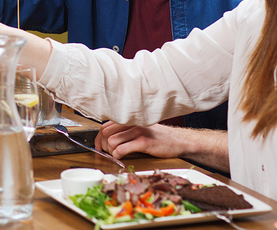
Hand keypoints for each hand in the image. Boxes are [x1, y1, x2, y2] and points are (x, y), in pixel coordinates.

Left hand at [95, 123, 229, 171]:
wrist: (178, 140)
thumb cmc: (158, 136)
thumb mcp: (139, 129)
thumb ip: (125, 131)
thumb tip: (107, 138)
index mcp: (129, 119)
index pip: (104, 126)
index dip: (98, 138)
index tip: (99, 147)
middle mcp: (131, 123)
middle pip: (105, 134)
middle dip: (104, 146)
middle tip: (109, 153)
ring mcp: (138, 131)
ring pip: (112, 141)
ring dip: (111, 152)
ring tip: (117, 155)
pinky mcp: (144, 142)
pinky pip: (122, 149)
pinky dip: (118, 155)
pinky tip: (122, 157)